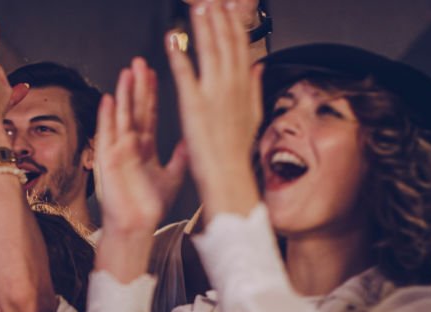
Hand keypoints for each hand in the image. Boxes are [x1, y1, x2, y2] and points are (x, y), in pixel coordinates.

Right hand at [96, 67, 165, 236]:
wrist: (136, 228)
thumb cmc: (149, 208)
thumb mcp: (172, 177)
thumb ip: (180, 158)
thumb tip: (192, 140)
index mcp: (145, 150)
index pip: (149, 115)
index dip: (151, 95)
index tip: (154, 74)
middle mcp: (130, 148)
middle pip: (135, 110)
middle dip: (137, 86)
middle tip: (139, 62)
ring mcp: (118, 152)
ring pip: (122, 117)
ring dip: (124, 94)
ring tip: (127, 72)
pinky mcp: (108, 161)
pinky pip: (107, 135)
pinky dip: (107, 117)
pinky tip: (109, 99)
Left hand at [166, 0, 261, 215]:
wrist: (229, 175)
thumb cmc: (237, 152)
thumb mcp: (253, 115)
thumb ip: (255, 88)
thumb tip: (257, 68)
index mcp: (245, 87)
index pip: (241, 47)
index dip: (235, 24)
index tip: (230, 7)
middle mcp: (231, 86)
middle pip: (226, 42)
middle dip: (219, 18)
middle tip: (212, 0)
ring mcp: (213, 93)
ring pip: (209, 51)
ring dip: (202, 27)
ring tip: (196, 9)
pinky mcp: (194, 104)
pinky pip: (185, 74)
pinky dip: (179, 55)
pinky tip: (173, 40)